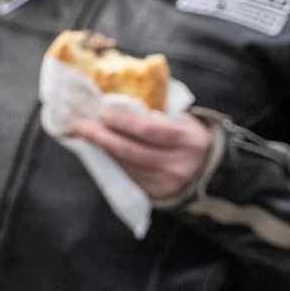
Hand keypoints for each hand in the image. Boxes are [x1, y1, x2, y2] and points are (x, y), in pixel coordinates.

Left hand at [69, 104, 211, 200]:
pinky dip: (109, 161)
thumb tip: (115, 96)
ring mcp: (165, 183)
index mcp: (187, 139)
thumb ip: (155, 110)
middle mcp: (176, 164)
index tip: (101, 110)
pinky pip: (126, 176)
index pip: (148, 130)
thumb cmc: (189, 135)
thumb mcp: (182, 119)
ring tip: (82, 134)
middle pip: (131, 150)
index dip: (122, 121)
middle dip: (100, 136)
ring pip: (125, 165)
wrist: (211, 169)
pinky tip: (97, 149)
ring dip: (100, 149)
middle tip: (78, 123)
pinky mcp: (155, 194)